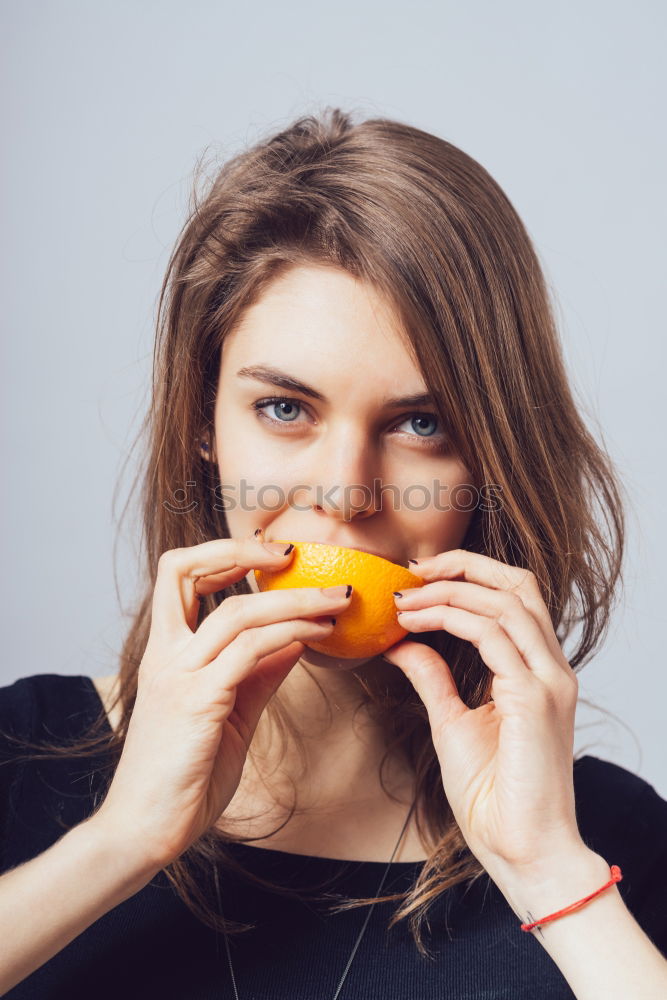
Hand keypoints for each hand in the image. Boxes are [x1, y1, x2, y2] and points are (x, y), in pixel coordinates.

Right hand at [90, 534, 352, 870]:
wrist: (147, 830)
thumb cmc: (184, 774)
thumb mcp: (229, 712)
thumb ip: (258, 673)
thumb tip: (296, 639)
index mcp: (165, 652)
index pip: (176, 575)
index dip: (222, 553)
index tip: (271, 556)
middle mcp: (164, 655)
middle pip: (183, 571)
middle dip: (243, 550)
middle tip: (298, 554)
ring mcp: (177, 676)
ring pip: (236, 612)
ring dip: (294, 599)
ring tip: (336, 601)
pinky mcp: (198, 702)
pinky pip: (250, 652)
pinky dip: (289, 634)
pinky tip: (318, 636)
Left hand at [382, 548, 583, 882]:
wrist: (523, 850)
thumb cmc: (495, 796)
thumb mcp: (452, 722)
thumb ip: (433, 677)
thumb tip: (402, 643)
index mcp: (537, 671)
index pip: (514, 596)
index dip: (468, 575)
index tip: (417, 579)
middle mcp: (551, 668)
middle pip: (519, 584)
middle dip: (463, 565)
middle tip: (411, 572)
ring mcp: (549, 681)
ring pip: (505, 602)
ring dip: (448, 591)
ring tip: (403, 601)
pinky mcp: (536, 699)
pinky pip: (493, 636)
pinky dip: (450, 618)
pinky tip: (415, 624)